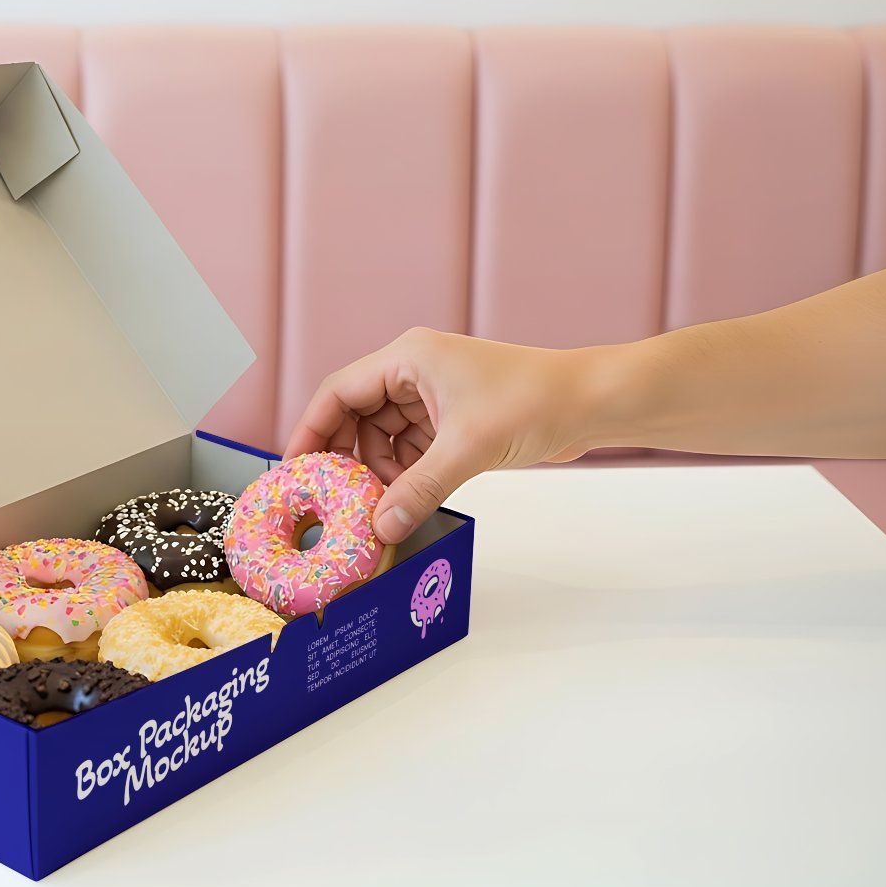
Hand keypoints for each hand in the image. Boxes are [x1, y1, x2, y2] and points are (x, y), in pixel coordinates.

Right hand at [284, 328, 601, 544]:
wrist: (593, 402)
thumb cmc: (535, 402)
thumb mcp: (467, 449)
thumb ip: (418, 489)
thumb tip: (378, 528)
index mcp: (407, 358)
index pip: (338, 392)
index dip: (311, 431)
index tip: (293, 470)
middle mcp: (413, 371)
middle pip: (355, 416)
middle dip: (346, 459)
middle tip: (333, 500)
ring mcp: (432, 395)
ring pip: (382, 437)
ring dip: (378, 472)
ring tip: (380, 507)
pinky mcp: (451, 419)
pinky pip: (409, 448)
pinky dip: (405, 474)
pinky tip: (407, 500)